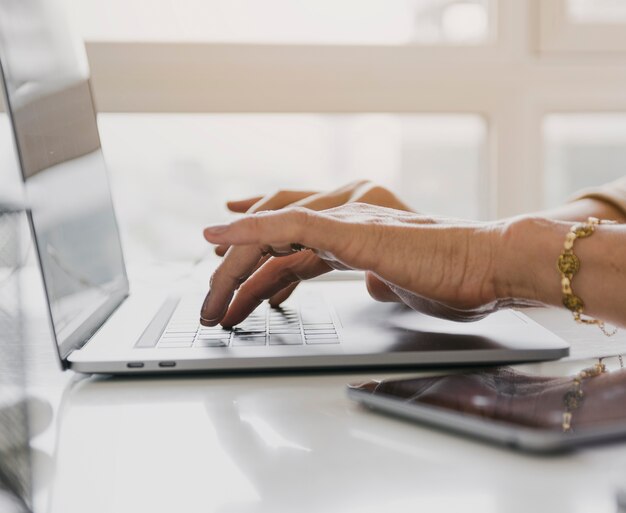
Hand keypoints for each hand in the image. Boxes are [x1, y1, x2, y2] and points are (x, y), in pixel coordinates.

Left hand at [200, 203, 511, 326]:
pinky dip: (248, 230)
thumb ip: (381, 279)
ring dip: (234, 270)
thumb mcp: (404, 285)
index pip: (293, 237)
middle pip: (274, 236)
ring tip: (212, 305)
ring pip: (272, 234)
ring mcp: (346, 215)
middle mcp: (345, 214)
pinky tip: (217, 240)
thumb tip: (373, 286)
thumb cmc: (456, 277)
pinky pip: (286, 222)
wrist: (489, 265)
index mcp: (356, 228)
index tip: (229, 263)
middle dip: (238, 269)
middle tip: (213, 297)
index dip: (257, 249)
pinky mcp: (349, 225)